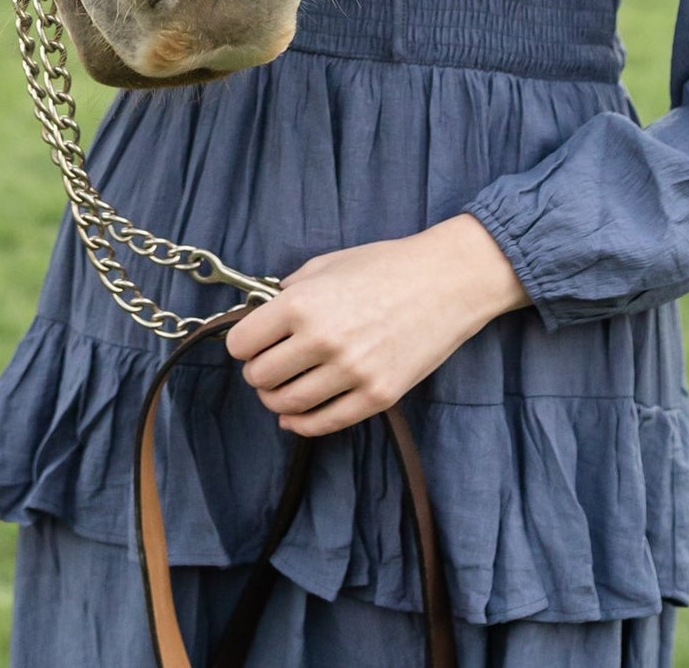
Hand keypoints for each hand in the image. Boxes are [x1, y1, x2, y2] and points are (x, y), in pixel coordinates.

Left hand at [224, 215, 528, 437]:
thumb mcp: (327, 264)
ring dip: (276, 399)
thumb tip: (261, 315)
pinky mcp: (377, 396)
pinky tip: (296, 416)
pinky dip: (302, 423)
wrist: (445, 281)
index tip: (249, 343)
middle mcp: (323, 340)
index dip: (242, 343)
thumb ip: (289, 291)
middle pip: (261, 377)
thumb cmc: (385, 266)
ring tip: (281, 388)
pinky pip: (324, 423)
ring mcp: (351, 372)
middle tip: (266, 364)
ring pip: (288, 404)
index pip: (243, 343)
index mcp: (303, 304)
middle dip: (257, 372)